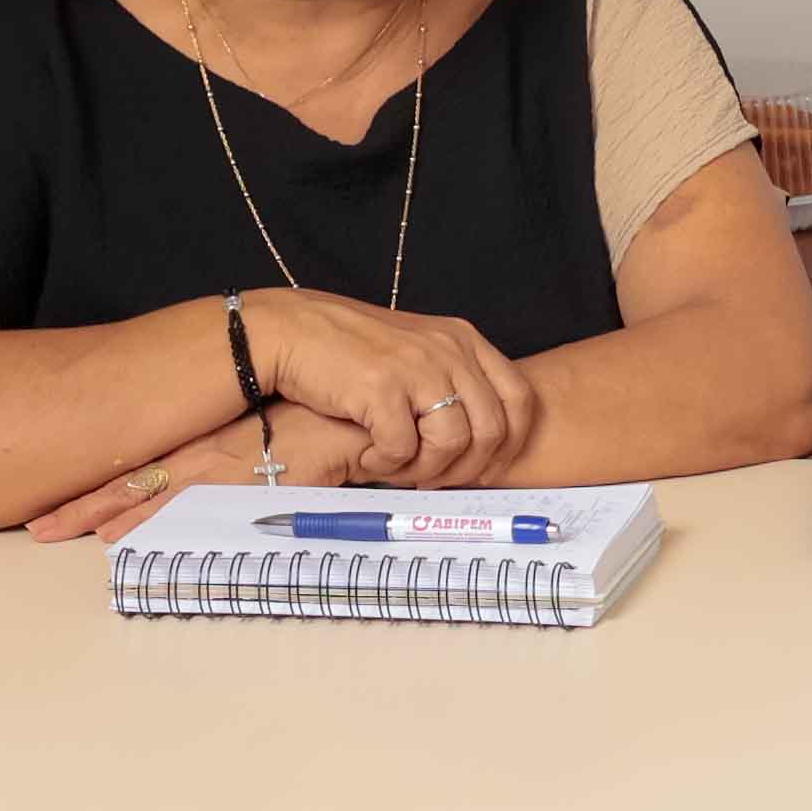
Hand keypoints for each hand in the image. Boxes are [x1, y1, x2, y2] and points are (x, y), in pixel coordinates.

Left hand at [23, 403, 368, 542]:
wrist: (361, 413)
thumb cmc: (329, 428)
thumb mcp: (280, 446)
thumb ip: (254, 466)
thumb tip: (238, 492)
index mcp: (212, 441)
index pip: (145, 465)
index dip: (104, 484)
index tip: (64, 500)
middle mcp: (204, 450)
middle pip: (131, 479)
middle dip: (81, 502)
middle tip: (37, 523)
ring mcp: (216, 465)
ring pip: (143, 493)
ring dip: (97, 514)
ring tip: (54, 530)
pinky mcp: (235, 482)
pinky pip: (179, 507)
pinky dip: (144, 523)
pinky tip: (113, 538)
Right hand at [236, 288, 537, 487]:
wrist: (292, 331)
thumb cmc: (353, 351)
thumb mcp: (418, 353)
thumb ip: (453, 382)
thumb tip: (482, 442)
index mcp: (464, 340)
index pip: (519, 399)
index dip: (509, 445)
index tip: (483, 469)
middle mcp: (449, 349)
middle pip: (492, 429)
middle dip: (466, 469)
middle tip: (435, 479)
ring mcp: (417, 367)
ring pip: (452, 442)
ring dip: (427, 469)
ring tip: (399, 468)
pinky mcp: (381, 387)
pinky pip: (403, 448)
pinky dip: (388, 464)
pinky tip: (370, 456)